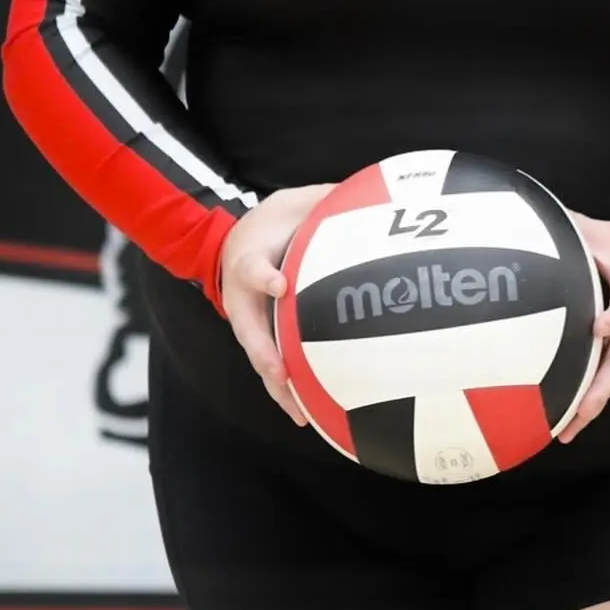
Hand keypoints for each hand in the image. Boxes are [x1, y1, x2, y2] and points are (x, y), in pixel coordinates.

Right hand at [219, 184, 334, 426]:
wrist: (238, 239)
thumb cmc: (275, 221)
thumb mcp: (295, 202)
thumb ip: (325, 201)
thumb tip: (370, 193)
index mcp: (248, 259)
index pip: (252, 268)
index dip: (264, 277)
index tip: (280, 284)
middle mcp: (244, 298)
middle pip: (249, 332)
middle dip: (266, 354)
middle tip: (282, 373)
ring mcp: (249, 324)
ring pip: (260, 360)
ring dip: (279, 387)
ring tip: (301, 414)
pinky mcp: (261, 339)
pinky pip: (273, 368)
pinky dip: (289, 392)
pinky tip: (310, 416)